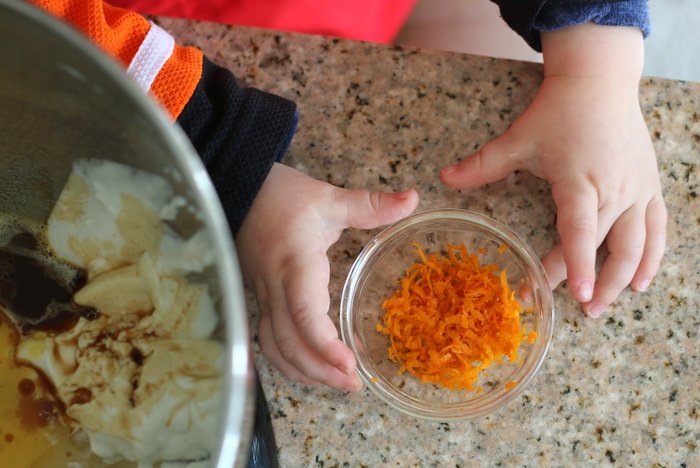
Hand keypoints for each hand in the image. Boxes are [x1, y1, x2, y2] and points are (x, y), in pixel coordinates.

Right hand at [236, 163, 418, 390]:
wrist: (239, 191)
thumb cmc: (282, 196)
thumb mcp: (329, 198)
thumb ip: (370, 204)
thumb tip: (412, 199)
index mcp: (295, 264)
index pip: (305, 313)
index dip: (325, 344)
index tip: (350, 363)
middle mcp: (275, 287)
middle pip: (290, 343)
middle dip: (321, 370)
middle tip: (354, 386)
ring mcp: (263, 296)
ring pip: (275, 347)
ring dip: (304, 371)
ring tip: (337, 385)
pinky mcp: (259, 299)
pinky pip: (269, 338)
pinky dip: (290, 360)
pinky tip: (312, 369)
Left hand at [440, 24, 665, 317]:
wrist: (600, 82)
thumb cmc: (558, 112)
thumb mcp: (518, 138)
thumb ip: (482, 165)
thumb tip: (443, 178)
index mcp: (579, 180)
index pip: (578, 229)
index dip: (577, 263)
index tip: (575, 295)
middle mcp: (614, 189)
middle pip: (604, 246)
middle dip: (592, 283)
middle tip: (578, 312)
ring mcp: (637, 190)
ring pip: (636, 245)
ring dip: (622, 279)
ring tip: (603, 306)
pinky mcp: (651, 186)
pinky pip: (657, 229)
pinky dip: (652, 257)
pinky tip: (641, 282)